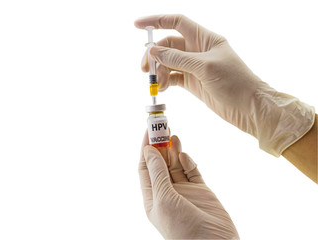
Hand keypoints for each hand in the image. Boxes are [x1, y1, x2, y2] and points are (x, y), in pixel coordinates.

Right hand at [135, 14, 314, 156]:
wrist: (250, 108)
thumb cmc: (235, 82)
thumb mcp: (205, 67)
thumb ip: (178, 59)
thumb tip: (154, 51)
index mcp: (205, 39)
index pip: (177, 23)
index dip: (157, 21)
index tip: (138, 25)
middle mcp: (198, 50)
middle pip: (168, 45)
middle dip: (154, 54)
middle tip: (145, 69)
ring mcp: (195, 67)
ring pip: (168, 63)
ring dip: (159, 71)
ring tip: (157, 84)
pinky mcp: (193, 82)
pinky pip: (173, 77)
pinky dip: (165, 81)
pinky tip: (163, 89)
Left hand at [139, 131, 238, 238]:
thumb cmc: (182, 228)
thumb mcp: (164, 199)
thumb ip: (157, 173)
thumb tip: (148, 150)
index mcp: (153, 197)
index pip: (145, 167)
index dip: (145, 149)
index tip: (148, 131)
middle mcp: (167, 192)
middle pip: (160, 163)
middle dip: (160, 145)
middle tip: (162, 126)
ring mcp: (184, 191)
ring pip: (176, 165)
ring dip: (173, 150)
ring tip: (172, 133)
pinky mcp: (201, 190)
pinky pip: (192, 171)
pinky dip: (188, 162)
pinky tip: (184, 155)